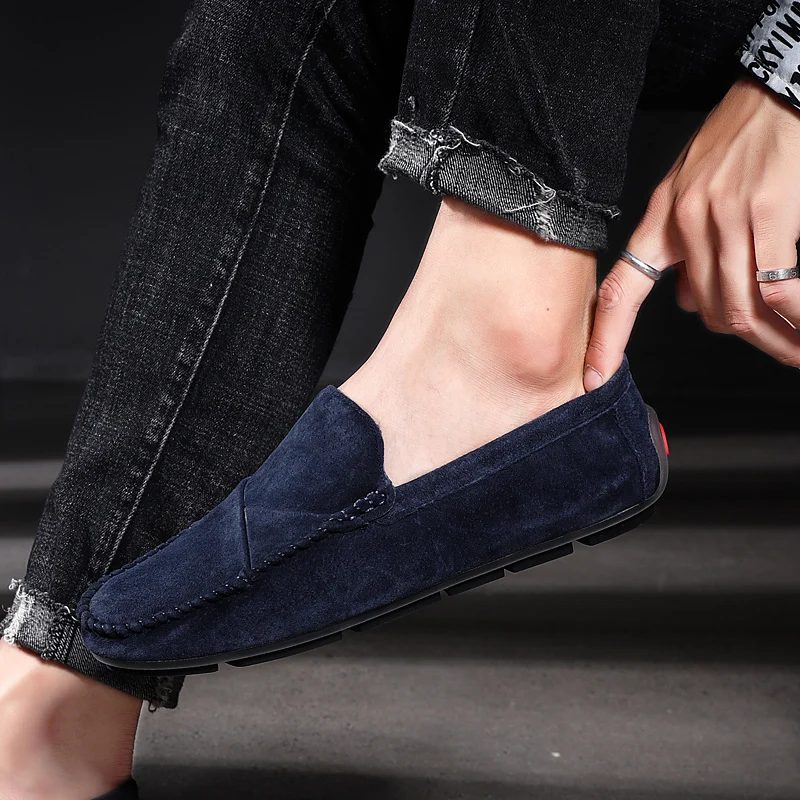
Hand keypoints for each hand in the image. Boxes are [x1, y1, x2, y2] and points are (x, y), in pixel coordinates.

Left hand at [584, 76, 799, 390]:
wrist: (779, 88)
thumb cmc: (740, 139)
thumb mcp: (692, 191)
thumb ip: (686, 250)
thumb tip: (685, 304)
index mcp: (660, 221)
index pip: (619, 291)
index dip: (605, 339)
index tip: (594, 379)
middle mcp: (684, 222)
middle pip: (705, 310)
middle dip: (746, 339)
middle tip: (779, 350)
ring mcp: (724, 217)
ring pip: (739, 306)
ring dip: (775, 339)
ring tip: (796, 351)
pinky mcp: (768, 210)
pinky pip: (777, 287)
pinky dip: (795, 317)